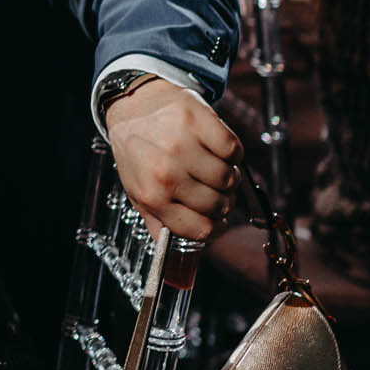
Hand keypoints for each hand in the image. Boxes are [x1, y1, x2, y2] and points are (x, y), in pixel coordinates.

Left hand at [103, 77, 241, 241]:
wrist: (134, 106)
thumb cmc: (139, 154)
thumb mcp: (139, 193)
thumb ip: (159, 224)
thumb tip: (177, 262)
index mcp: (152, 196)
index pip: (201, 230)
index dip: (215, 228)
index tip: (216, 220)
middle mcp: (165, 172)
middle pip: (219, 205)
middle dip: (222, 201)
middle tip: (212, 189)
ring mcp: (182, 144)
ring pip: (229, 179)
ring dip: (228, 177)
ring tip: (213, 168)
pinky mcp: (199, 120)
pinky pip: (234, 150)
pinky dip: (232, 153)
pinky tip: (216, 149)